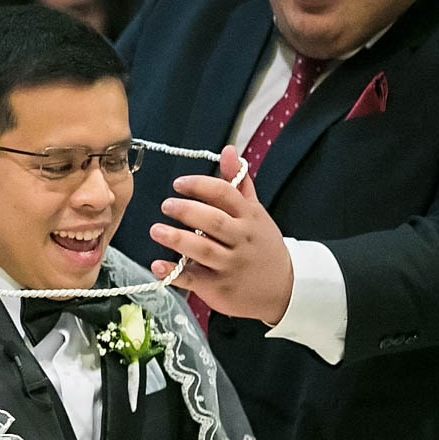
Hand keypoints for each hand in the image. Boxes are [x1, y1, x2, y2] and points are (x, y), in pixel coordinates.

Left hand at [147, 144, 293, 324]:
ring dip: (177, 240)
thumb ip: (238, 182)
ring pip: (203, 249)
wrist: (282, 289)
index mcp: (249, 216)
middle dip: (187, 211)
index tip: (179, 184)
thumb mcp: (254, 211)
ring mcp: (230, 264)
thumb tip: (228, 150)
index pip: (225, 194)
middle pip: (213, 221)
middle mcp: (240, 239)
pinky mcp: (218, 286)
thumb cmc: (261, 245)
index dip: (200, 186)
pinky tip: (157, 266)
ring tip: (156, 230)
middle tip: (165, 205)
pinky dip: (174, 273)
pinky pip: (194, 279)